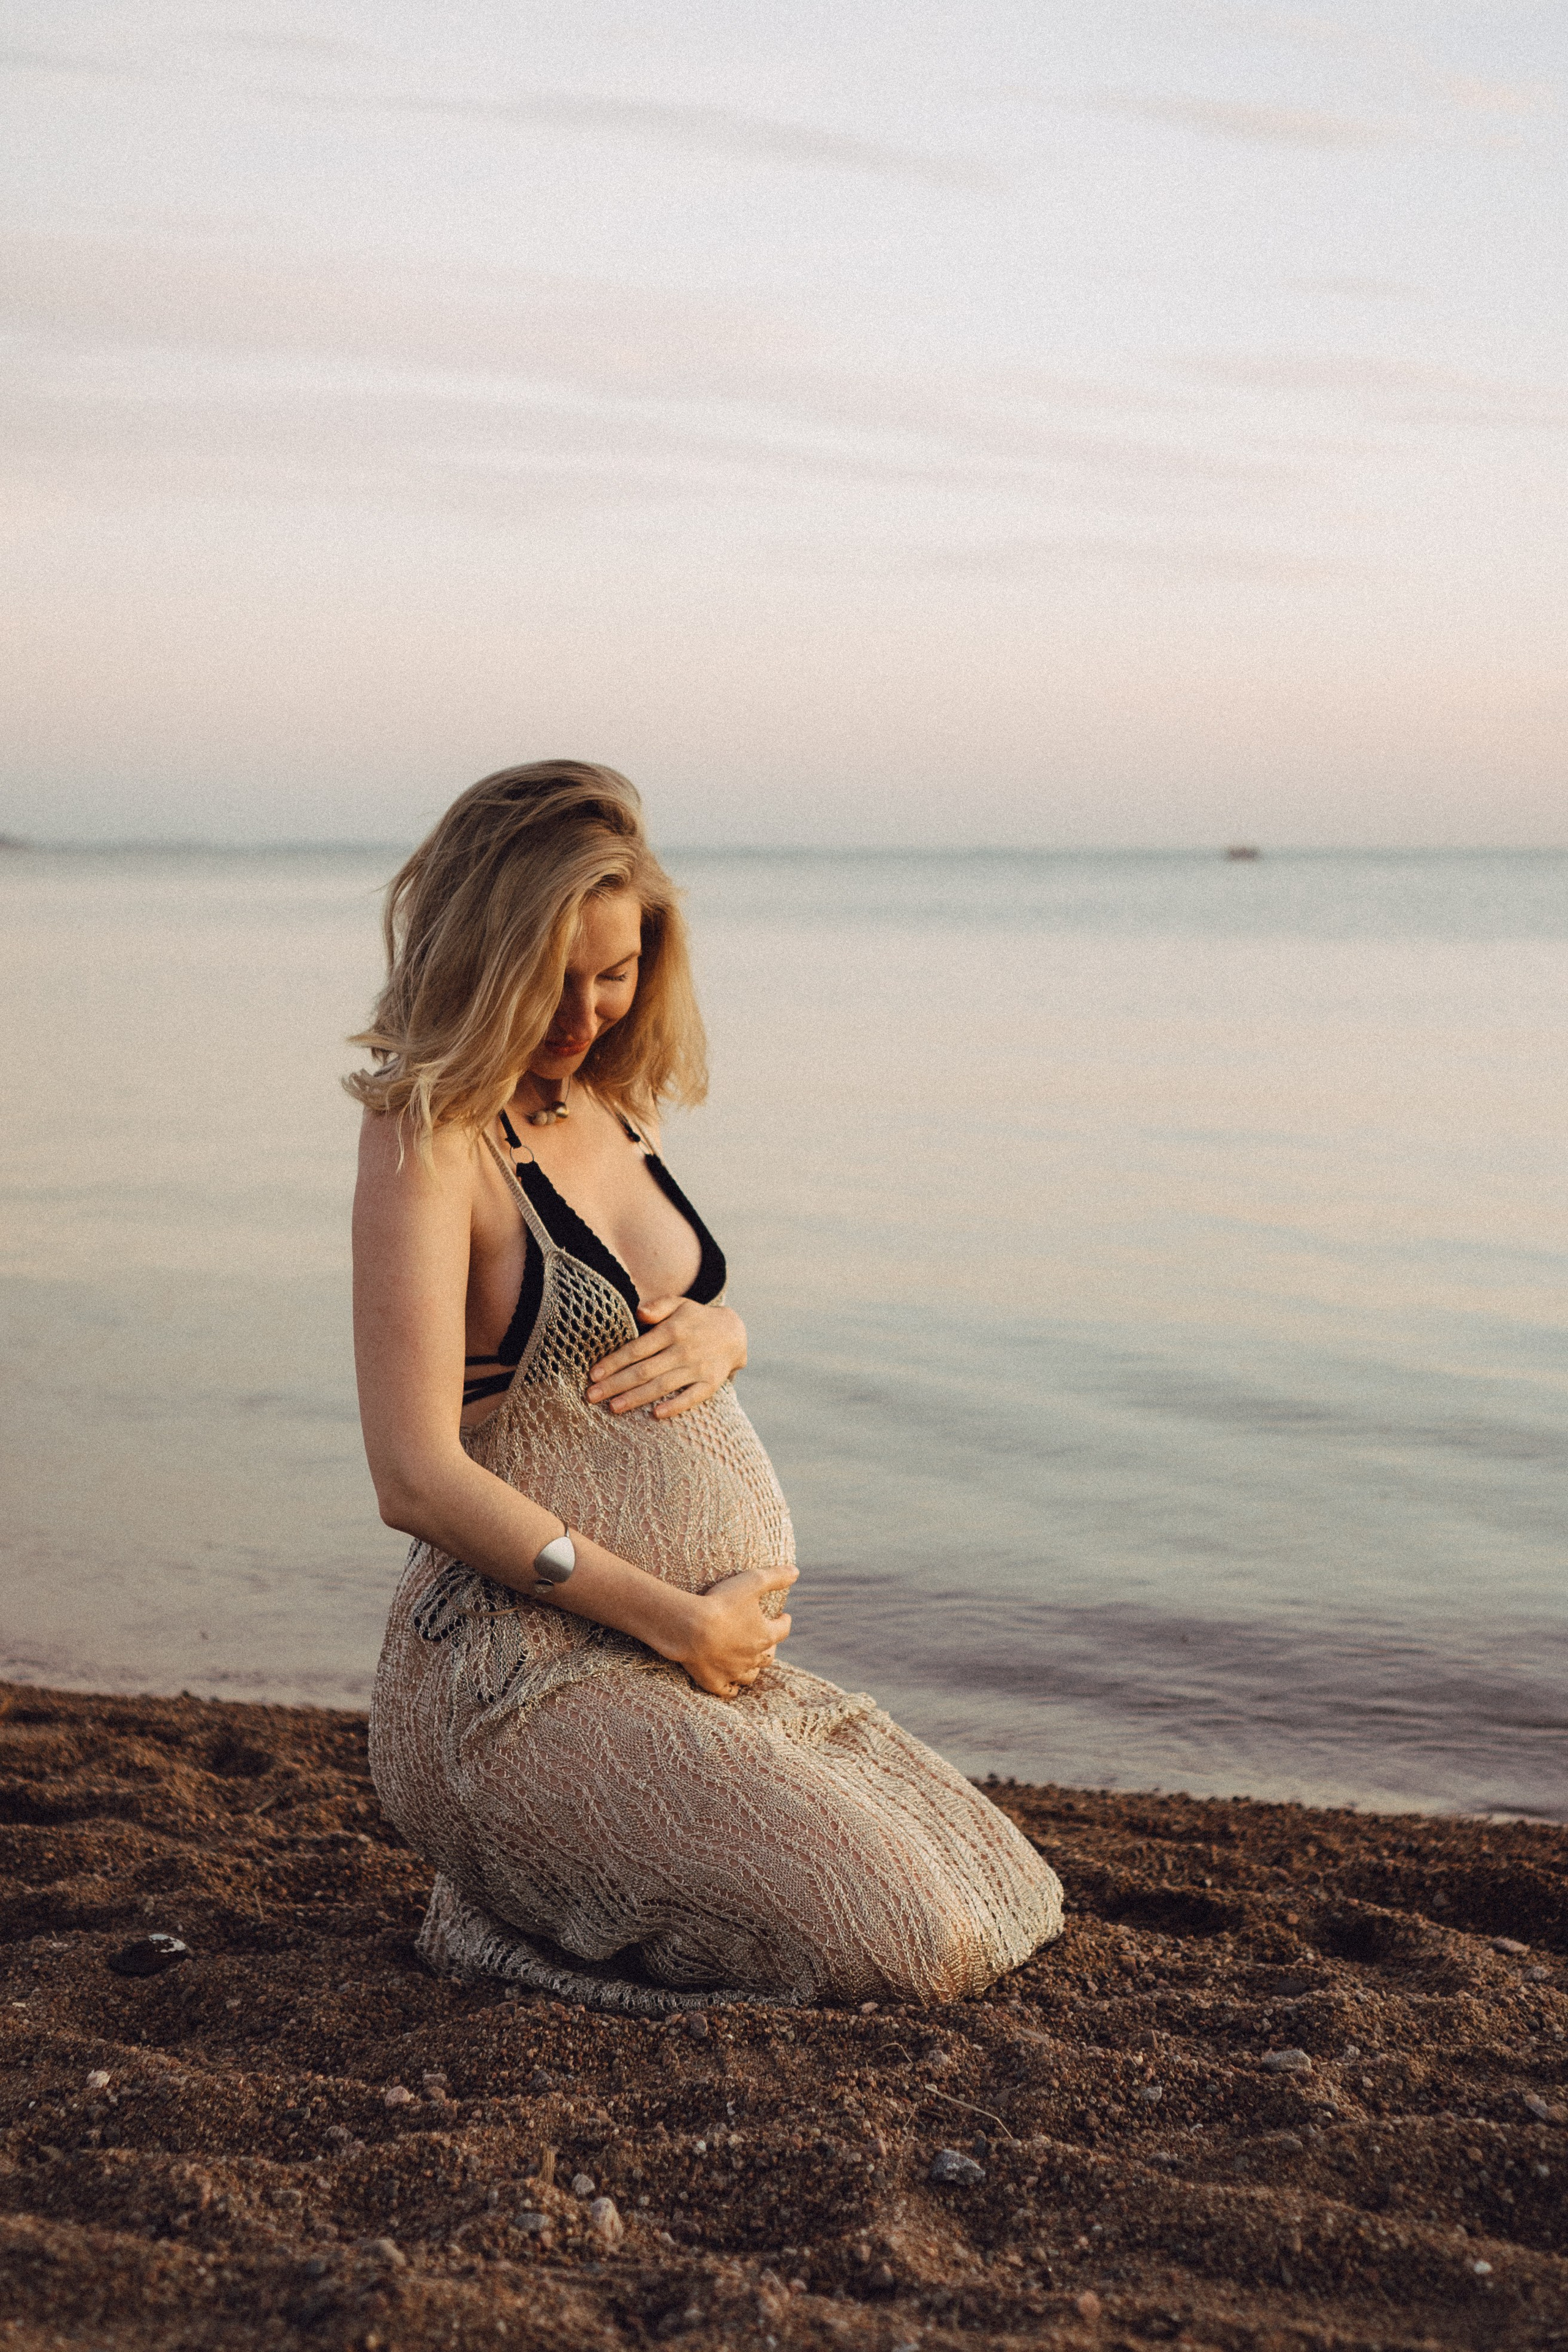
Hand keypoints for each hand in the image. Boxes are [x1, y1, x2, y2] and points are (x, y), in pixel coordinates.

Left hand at [586, 1298, 746, 1420]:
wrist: (734, 1333)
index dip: (614, 1362)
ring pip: (662, 1386)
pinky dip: (675, 1406)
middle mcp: (684, 1350)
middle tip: (591, 1396)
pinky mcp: (710, 1383)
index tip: (593, 1374)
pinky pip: (692, 1398)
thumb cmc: (695, 1319)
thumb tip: (638, 1312)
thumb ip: (658, 1306)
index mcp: (672, 1330)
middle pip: (644, 1370)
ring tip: (613, 1407)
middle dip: (615, 1384)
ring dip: (636, 1398)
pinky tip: (656, 1414)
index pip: (636, 1349)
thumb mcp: (679, 1304)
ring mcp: (698, 1368)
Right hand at [660, 1563, 795, 1697]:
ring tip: (751, 1661)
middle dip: (770, 1647)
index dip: (785, 1622)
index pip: (783, 1629)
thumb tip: (796, 1571)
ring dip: (753, 1668)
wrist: (689, 1628)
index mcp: (765, 1635)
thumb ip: (776, 1576)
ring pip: (751, 1675)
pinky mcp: (715, 1682)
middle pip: (768, 1656)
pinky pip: (729, 1691)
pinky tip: (732, 1684)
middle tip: (767, 1640)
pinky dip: (732, 1687)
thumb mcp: (752, 1581)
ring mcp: (734, 1672)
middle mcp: (753, 1657)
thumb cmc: (721, 1604)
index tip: (784, 1616)